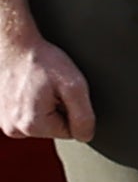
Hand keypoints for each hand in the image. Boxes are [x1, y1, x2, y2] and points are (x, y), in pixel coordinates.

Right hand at [0, 29, 92, 146]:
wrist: (14, 45)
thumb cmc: (41, 61)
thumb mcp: (73, 86)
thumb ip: (84, 116)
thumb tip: (86, 136)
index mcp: (32, 125)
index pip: (70, 132)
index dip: (73, 110)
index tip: (62, 92)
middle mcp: (14, 129)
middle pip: (54, 128)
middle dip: (59, 108)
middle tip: (51, 87)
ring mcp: (5, 122)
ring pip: (41, 122)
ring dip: (45, 106)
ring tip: (39, 86)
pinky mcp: (2, 114)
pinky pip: (27, 115)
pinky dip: (31, 103)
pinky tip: (29, 88)